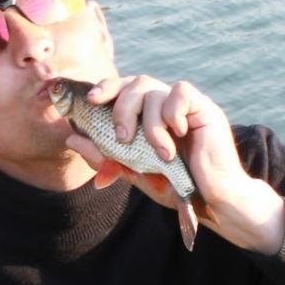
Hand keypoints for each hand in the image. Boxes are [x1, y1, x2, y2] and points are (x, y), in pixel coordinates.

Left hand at [64, 74, 284, 253]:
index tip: (92, 101)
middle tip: (123, 139)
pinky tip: (177, 134)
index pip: (124, 88)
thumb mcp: (134, 173)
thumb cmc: (178, 187)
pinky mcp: (205, 109)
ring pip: (155, 90)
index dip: (107, 87)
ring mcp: (186, 106)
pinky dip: (172, 112)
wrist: (211, 202)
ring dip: (150, 124)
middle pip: (136, 82)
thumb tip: (72, 139)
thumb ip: (106, 157)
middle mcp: (166, 106)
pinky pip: (181, 92)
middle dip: (122, 108)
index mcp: (149, 116)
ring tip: (161, 153)